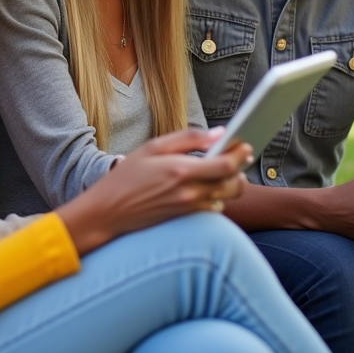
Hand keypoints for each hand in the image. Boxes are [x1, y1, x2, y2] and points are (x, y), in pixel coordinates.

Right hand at [56, 127, 251, 255]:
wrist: (109, 211)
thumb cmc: (128, 176)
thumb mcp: (153, 147)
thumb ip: (188, 138)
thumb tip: (218, 133)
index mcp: (181, 170)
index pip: (226, 164)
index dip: (240, 153)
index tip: (244, 143)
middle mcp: (190, 193)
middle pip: (233, 183)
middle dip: (241, 169)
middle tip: (240, 156)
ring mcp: (190, 209)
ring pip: (227, 197)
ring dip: (231, 183)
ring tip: (225, 170)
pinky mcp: (187, 219)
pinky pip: (215, 209)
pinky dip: (218, 198)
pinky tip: (209, 187)